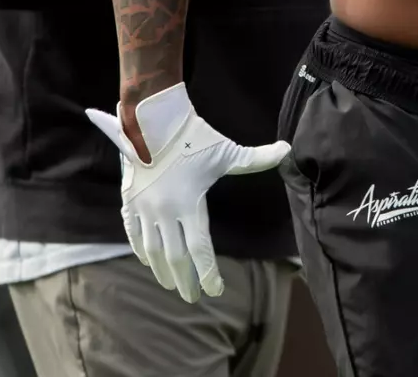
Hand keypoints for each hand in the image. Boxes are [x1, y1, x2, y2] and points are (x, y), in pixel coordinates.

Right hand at [87, 83, 288, 302]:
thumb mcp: (226, 151)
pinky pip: (133, 233)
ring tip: (171, 283)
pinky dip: (141, 250)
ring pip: (152, 250)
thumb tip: (287, 150)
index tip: (215, 290)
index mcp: (188, 204)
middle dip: (184, 280)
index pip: (199, 249)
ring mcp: (144, 208)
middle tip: (192, 298)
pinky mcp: (129, 201)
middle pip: (175, 257)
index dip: (208, 273)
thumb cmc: (193, 137)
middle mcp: (164, 212)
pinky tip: (149, 261)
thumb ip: (256, 158)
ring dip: (162, 270)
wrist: (152, 120)